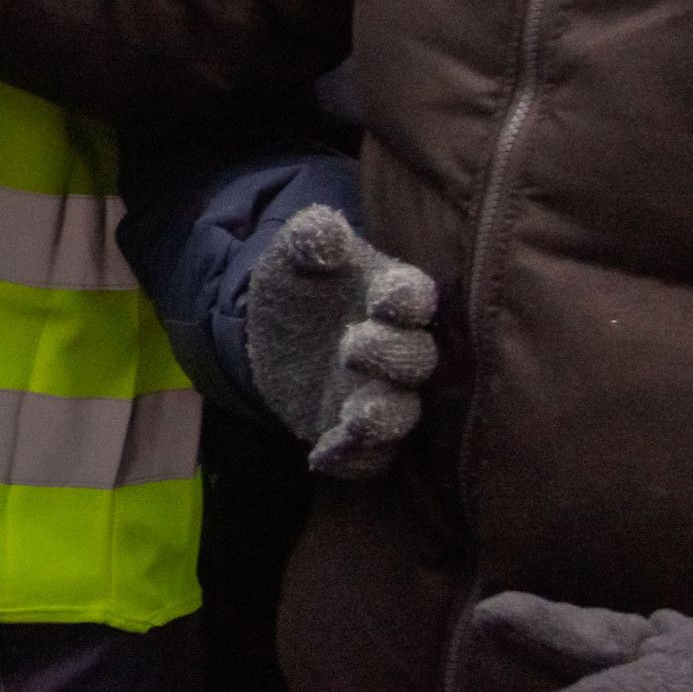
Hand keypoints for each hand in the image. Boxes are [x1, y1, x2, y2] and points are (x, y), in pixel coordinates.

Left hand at [241, 203, 437, 477]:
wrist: (277, 327)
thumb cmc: (304, 280)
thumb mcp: (297, 252)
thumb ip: (310, 237)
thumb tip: (321, 231)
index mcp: (393, 297)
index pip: (415, 299)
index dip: (406, 300)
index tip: (386, 297)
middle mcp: (398, 350)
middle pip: (415, 360)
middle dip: (391, 356)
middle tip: (353, 346)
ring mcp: (380, 394)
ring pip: (400, 413)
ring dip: (384, 417)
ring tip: (360, 415)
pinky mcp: (354, 434)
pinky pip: (366, 457)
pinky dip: (350, 460)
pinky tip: (322, 456)